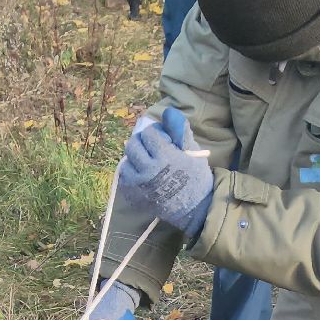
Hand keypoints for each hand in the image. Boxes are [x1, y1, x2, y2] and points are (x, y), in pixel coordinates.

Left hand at [117, 108, 213, 238]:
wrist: (195, 208)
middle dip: (141, 143)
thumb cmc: (195, 177)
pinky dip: (130, 174)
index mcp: (164, 156)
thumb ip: (179, 130)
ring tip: (146, 162)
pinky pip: (124, 178)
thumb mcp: (192, 150)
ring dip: (134, 159)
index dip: (155, 134)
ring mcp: (140, 185)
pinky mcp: (135, 196)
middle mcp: (149, 170)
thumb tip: (168, 112)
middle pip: (132, 146)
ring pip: (126, 162)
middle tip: (150, 149)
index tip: (162, 140)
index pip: (148, 134)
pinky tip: (141, 175)